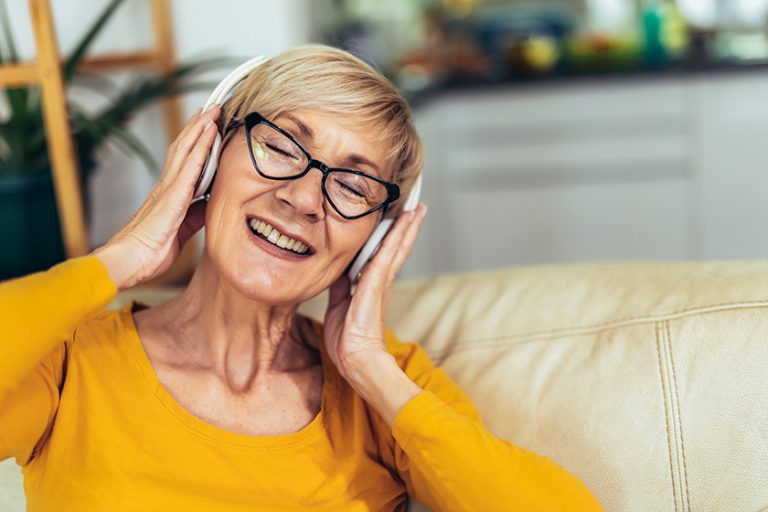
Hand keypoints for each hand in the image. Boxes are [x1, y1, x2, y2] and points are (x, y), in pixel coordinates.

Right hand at [92, 106, 219, 289]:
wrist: (128, 261)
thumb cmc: (149, 251)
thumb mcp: (180, 231)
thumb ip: (194, 216)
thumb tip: (208, 205)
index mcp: (169, 195)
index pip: (184, 161)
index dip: (196, 142)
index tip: (206, 125)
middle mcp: (167, 186)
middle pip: (184, 148)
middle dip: (199, 127)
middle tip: (212, 107)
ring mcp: (168, 189)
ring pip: (186, 151)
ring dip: (200, 130)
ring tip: (212, 111)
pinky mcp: (172, 197)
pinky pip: (189, 168)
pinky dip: (200, 149)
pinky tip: (209, 135)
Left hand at [322, 204, 427, 379]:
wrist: (355, 359)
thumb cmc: (347, 340)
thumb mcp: (338, 305)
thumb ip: (339, 286)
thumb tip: (336, 271)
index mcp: (372, 287)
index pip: (384, 256)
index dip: (391, 238)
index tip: (397, 221)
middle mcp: (381, 281)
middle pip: (397, 248)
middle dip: (406, 228)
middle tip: (417, 208)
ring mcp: (382, 281)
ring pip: (398, 246)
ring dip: (408, 226)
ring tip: (418, 208)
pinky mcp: (378, 282)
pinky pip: (389, 252)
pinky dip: (399, 234)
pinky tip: (406, 219)